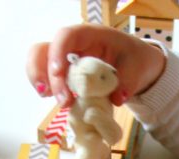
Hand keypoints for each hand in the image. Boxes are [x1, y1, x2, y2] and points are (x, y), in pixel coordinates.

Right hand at [26, 24, 165, 106]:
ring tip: (61, 103)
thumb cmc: (135, 59)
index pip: (67, 35)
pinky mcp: (66, 75)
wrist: (137, 66)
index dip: (57, 51)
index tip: (58, 72)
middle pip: (44, 49)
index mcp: (91, 35)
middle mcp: (74, 46)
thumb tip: (116, 98)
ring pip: (40, 63)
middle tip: (63, 100)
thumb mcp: (138, 68)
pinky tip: (63, 103)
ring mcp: (67, 60)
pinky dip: (50, 91)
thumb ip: (128, 82)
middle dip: (44, 73)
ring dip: (42, 83)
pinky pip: (48, 79)